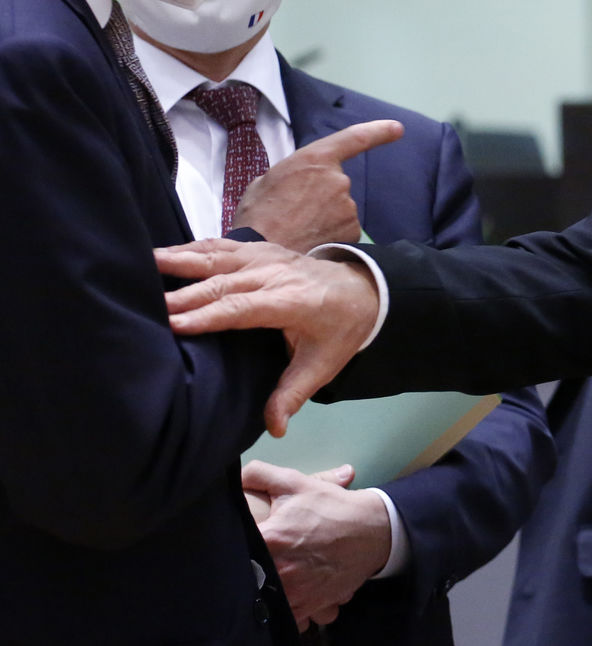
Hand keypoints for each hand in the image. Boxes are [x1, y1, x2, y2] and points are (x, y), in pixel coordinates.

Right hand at [157, 238, 379, 435]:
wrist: (363, 290)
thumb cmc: (339, 330)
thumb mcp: (323, 365)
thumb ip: (294, 394)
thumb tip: (275, 429)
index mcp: (292, 302)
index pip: (243, 309)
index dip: (208, 315)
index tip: (174, 324)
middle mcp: (276, 274)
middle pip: (224, 283)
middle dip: (184, 294)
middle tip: (148, 304)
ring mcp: (267, 257)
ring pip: (219, 257)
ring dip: (181, 260)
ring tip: (144, 262)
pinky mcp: (260, 249)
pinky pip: (222, 245)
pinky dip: (193, 247)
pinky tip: (164, 251)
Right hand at [233, 119, 403, 252]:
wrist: (262, 252)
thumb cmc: (257, 216)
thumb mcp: (264, 182)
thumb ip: (290, 175)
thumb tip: (295, 183)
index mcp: (314, 159)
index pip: (354, 138)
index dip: (378, 131)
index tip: (397, 128)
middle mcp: (338, 179)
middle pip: (337, 185)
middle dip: (320, 198)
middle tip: (293, 213)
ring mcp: (348, 206)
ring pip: (340, 210)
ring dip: (324, 218)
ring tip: (297, 229)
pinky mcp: (353, 230)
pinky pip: (344, 229)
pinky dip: (331, 235)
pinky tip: (309, 241)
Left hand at [242, 460, 389, 632]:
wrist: (373, 530)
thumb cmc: (332, 507)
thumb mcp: (295, 482)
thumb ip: (258, 474)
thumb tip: (232, 476)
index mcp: (269, 539)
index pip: (231, 547)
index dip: (230, 544)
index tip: (236, 540)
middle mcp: (278, 571)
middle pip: (242, 577)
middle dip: (246, 567)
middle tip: (254, 557)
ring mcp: (293, 593)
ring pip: (262, 599)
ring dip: (264, 589)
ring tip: (270, 575)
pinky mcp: (306, 607)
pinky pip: (285, 616)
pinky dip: (283, 607)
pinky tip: (287, 590)